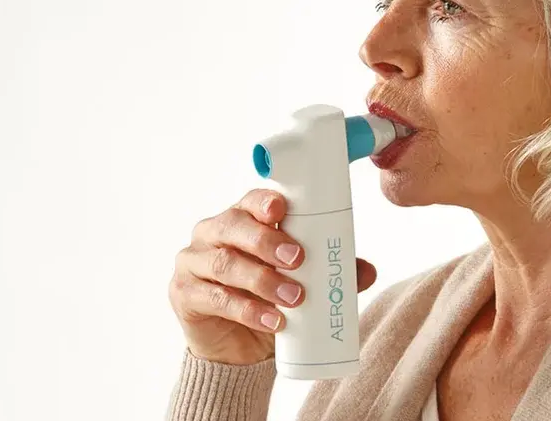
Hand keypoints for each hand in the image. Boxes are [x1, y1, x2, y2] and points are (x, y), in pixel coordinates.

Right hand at [168, 189, 378, 364]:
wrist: (236, 349)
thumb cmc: (267, 300)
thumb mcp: (300, 282)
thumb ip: (330, 272)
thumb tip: (366, 271)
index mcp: (241, 219)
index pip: (250, 200)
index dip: (264, 202)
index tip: (282, 209)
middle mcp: (213, 233)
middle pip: (233, 226)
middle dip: (266, 240)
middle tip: (298, 258)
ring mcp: (194, 262)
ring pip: (225, 263)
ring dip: (262, 280)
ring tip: (294, 298)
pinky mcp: (184, 293)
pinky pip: (215, 298)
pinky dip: (247, 310)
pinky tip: (272, 320)